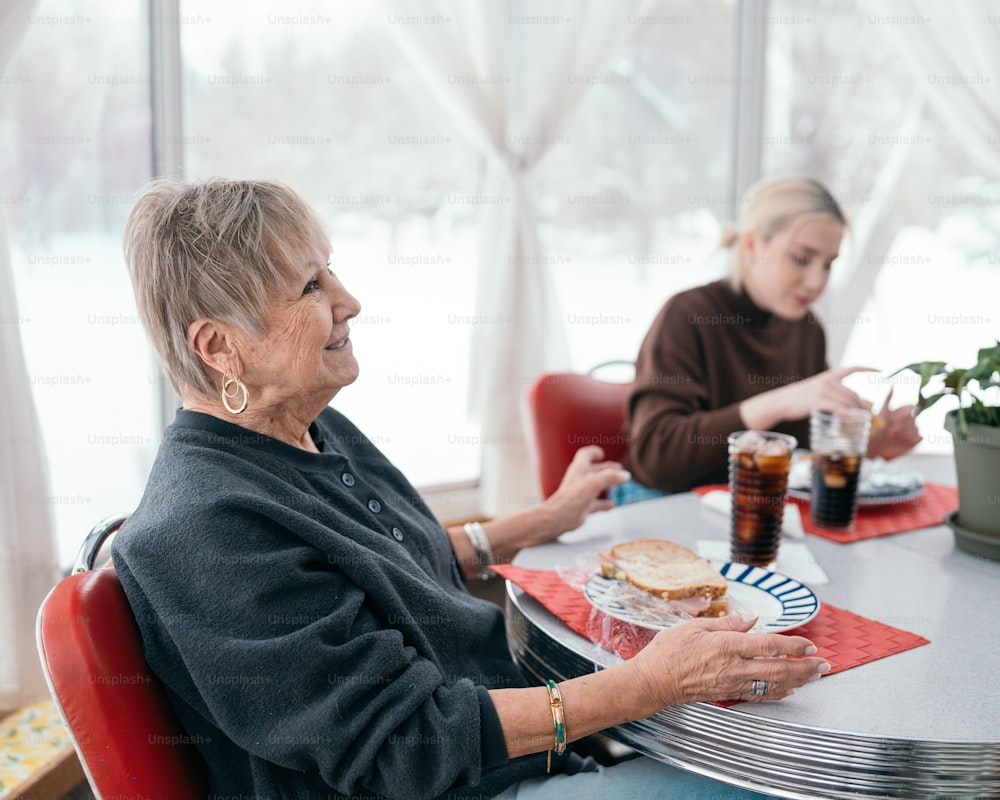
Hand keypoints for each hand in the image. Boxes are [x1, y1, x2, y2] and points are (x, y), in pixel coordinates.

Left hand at [541, 446, 629, 538]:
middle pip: (594, 470)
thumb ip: (610, 477)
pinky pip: (596, 503)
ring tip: (618, 484)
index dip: (594, 452)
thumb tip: (624, 475)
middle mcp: (579, 479)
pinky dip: (604, 503)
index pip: (585, 455)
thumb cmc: (572, 498)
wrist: (559, 517)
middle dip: (607, 469)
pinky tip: (612, 505)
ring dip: (607, 484)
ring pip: (596, 486)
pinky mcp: (583, 506)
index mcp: (579, 468)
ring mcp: (581, 493)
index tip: (602, 454)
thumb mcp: (594, 482)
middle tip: (618, 469)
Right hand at [629, 613, 829, 710]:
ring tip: (815, 676)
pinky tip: (789, 690)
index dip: (793, 646)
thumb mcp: (695, 626)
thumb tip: (751, 618)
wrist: (654, 680)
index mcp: (727, 645)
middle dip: (805, 667)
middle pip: (779, 668)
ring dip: (798, 680)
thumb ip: (727, 622)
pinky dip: (778, 693)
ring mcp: (733, 683)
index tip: (809, 644)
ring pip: (773, 683)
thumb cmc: (669, 650)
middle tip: (824, 664)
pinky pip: (759, 694)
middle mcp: (734, 666)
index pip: (769, 645)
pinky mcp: (728, 694)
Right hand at [781, 366, 876, 419]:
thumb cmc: (796, 398)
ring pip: (848, 402)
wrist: (780, 401)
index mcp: (828, 376)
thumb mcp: (814, 389)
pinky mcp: (818, 401)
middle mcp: (828, 381)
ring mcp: (823, 390)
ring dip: (858, 413)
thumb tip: (844, 404)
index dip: (867, 369)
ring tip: (863, 422)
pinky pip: (839, 409)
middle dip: (863, 405)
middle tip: (868, 416)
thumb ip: (829, 392)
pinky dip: (849, 415)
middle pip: (853, 394)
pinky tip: (855, 420)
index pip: (852, 369)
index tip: (881, 370)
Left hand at [868, 389, 921, 459]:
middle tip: (889, 428)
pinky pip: (918, 437)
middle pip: (913, 418)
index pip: (911, 408)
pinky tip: (898, 440)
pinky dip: (908, 438)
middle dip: (900, 423)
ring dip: (902, 431)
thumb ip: (888, 398)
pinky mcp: (915, 441)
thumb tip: (892, 384)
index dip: (902, 413)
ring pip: (915, 428)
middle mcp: (911, 419)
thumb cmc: (876, 427)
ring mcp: (914, 430)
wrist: (873, 445)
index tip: (892, 418)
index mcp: (904, 411)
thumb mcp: (881, 411)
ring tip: (890, 435)